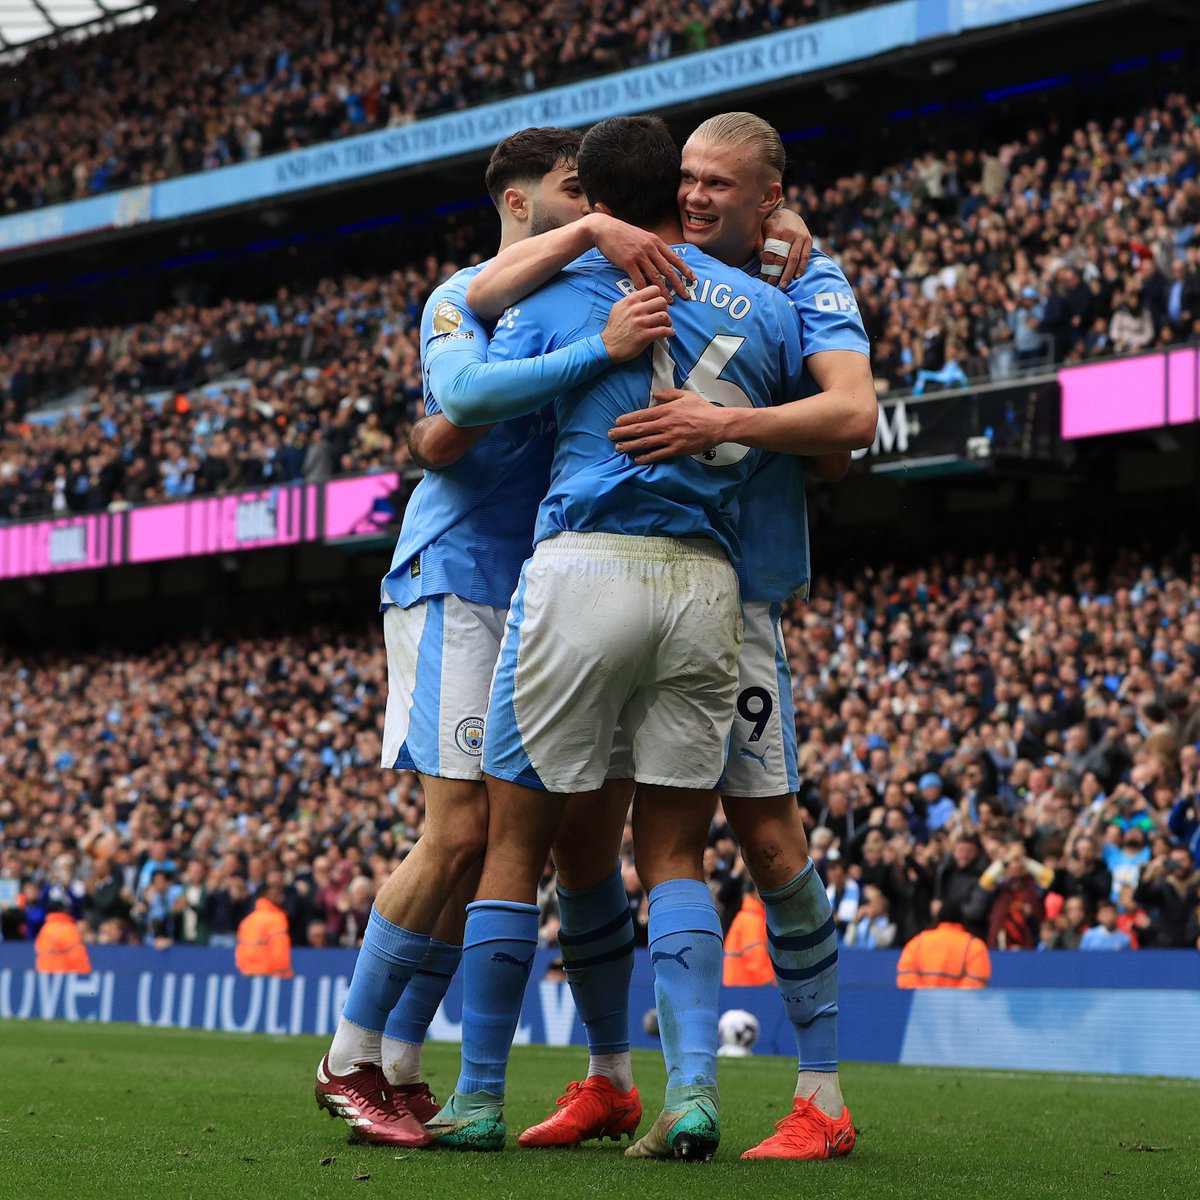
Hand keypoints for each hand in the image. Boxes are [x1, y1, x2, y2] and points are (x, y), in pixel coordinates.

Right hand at [593, 214, 694, 301]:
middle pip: (668, 269)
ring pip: (655, 276)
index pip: (675, 258)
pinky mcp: (628, 262)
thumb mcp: (643, 236)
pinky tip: (649, 298)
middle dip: (678, 284)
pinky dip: (645, 290)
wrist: (605, 229)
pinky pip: (638, 279)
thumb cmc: (624, 234)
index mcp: (656, 242)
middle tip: (685, 296)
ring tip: (669, 301)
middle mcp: (650, 248)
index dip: (685, 269)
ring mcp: (639, 255)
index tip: (693, 279)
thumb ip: (653, 246)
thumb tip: (663, 257)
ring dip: (664, 290)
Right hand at [599, 288, 673, 362]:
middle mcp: (637, 309)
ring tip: (666, 324)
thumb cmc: (614, 327)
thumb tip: (642, 297)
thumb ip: (631, 300)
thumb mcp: (618, 307)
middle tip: (662, 315)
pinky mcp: (645, 335)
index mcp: (631, 300)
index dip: (659, 296)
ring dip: (668, 321)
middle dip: (665, 309)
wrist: (608, 345)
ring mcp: (641, 322)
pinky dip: (669, 332)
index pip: (654, 290)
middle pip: (662, 301)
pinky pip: (664, 331)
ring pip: (664, 316)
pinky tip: (669, 332)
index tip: (658, 304)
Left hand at [607, 388, 728, 461]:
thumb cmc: (702, 409)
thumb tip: (654, 394)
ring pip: (645, 443)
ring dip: (630, 446)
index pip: (641, 415)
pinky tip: (636, 459)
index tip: (617, 422)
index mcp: (666, 410)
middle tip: (610, 435)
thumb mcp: (685, 395)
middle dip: (622, 432)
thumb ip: (668, 394)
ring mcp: (670, 438)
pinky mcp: (677, 449)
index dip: (627, 419)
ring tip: (618, 448)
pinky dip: (646, 457)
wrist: (718, 424)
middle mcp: (665, 424)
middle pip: (639, 429)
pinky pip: (658, 454)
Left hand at [757, 208, 812, 287]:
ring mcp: (801, 236)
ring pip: (795, 258)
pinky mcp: (808, 239)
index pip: (771, 253)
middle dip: (779, 274)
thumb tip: (763, 260)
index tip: (764, 278)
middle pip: (784, 258)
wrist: (789, 214)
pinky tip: (797, 276)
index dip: (768, 267)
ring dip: (789, 273)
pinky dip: (801, 267)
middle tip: (774, 286)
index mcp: (776, 230)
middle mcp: (790, 233)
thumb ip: (760, 244)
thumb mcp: (762, 230)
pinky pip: (805, 256)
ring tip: (784, 285)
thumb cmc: (772, 225)